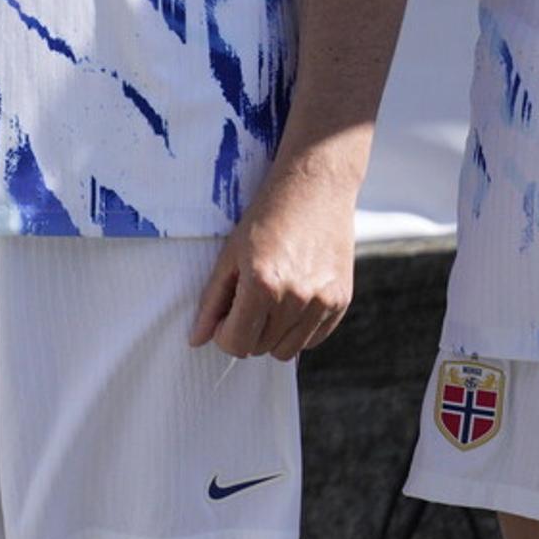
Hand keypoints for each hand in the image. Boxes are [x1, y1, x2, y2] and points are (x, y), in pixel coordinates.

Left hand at [195, 149, 358, 357]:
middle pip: (260, 348)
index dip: (223, 333)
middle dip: (246, 331)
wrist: (315, 188)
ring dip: (271, 334)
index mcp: (262, 285)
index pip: (236, 343)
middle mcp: (296, 298)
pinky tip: (292, 299)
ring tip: (269, 299)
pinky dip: (297, 329)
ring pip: (287, 350)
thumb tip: (196, 340)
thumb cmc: (265, 218)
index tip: (224, 314)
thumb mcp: (229, 256)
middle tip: (246, 299)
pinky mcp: (342, 301)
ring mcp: (323, 301)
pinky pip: (312, 340)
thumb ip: (212, 301)